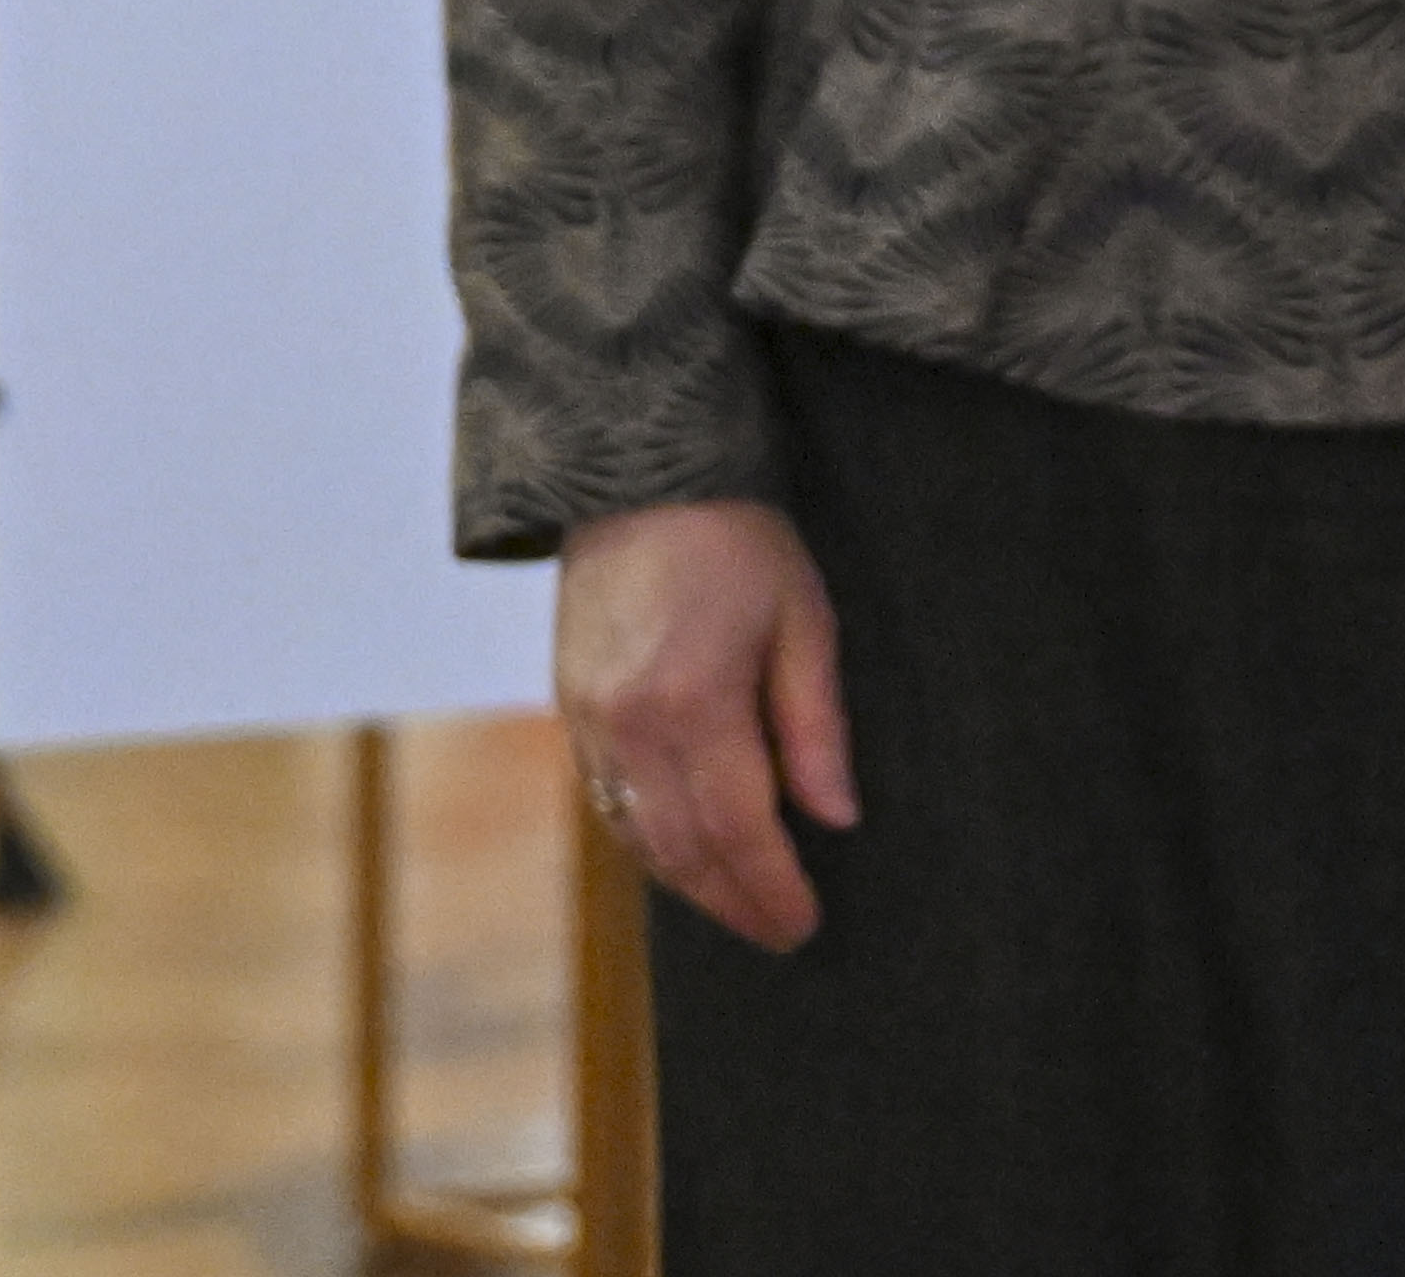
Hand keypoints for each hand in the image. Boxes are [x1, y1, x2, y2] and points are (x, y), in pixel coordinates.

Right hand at [554, 499, 853, 956]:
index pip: (738, 830)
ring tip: (737, 902)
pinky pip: (605, 801)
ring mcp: (590, 717)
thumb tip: (835, 818)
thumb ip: (816, 727)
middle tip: (778, 932)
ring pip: (636, 835)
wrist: (636, 472)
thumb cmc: (734, 539)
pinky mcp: (569, 705)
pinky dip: (646, 841)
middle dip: (733, 902)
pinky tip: (681, 852)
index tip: (803, 924)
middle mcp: (631, 722)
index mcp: (695, 700)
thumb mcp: (802, 620)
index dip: (772, 888)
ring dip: (688, 882)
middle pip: (683, 849)